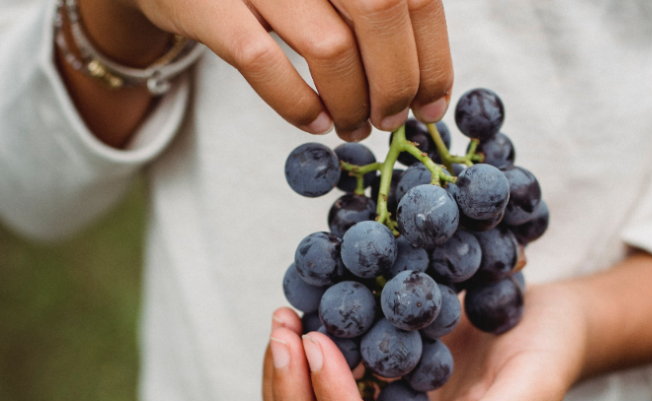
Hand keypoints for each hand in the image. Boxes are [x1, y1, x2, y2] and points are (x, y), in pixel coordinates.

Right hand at [116, 0, 453, 139]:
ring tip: (355, 127)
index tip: (433, 104)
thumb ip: (376, 8)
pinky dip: (298, 104)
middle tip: (392, 120)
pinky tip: (316, 123)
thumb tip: (427, 79)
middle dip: (395, 83)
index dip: (432, 57)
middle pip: (380, 12)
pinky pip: (263, 62)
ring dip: (352, 103)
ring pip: (329, 46)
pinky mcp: (208, 1)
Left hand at [262, 283, 586, 400]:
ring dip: (282, 383)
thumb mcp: (534, 386)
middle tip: (286, 332)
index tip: (318, 340)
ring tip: (285, 321)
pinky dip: (294, 368)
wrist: (546, 322)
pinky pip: (311, 400)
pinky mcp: (370, 397)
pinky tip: (301, 320)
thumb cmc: (548, 351)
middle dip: (291, 399)